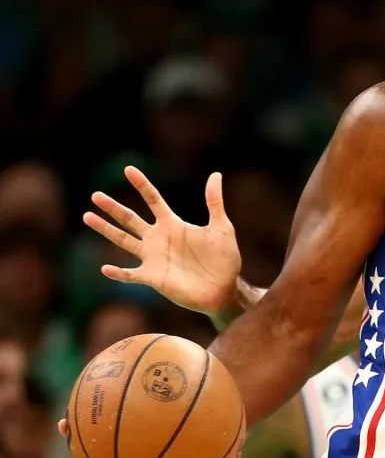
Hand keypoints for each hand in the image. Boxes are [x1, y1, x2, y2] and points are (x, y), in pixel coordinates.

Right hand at [83, 166, 241, 314]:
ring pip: (123, 240)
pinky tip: (105, 268)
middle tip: (95, 195)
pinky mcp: (153, 278)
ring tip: (87, 217)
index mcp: (173, 224)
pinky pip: (131, 274)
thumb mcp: (221, 227)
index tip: (128, 169)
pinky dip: (118, 273)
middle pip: (130, 219)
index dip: (141, 185)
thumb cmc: (224, 258)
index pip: (153, 200)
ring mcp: (153, 258)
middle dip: (113, 207)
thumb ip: (214, 202)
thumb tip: (215, 174)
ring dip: (106, 230)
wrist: (224, 288)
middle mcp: (158, 238)